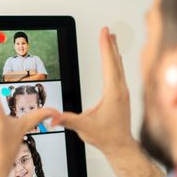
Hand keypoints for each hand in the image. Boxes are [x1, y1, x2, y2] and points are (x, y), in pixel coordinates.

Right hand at [52, 27, 136, 157]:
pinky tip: (115, 60)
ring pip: (119, 67)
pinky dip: (116, 62)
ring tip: (112, 39)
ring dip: (114, 52)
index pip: (109, 64)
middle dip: (110, 45)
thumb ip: (68, 121)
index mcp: (113, 93)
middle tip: (107, 30)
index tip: (104, 33)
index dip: (105, 47)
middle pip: (115, 62)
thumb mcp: (84, 129)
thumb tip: (53, 118)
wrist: (121, 146)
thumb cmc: (106, 137)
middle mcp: (120, 90)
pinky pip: (119, 73)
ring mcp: (123, 92)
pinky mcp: (122, 96)